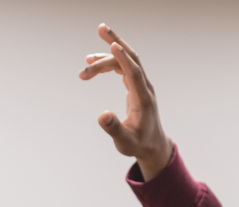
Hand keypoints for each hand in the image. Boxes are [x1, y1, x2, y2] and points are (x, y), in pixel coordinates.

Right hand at [78, 23, 171, 180]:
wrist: (153, 145)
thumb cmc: (139, 145)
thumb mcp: (125, 143)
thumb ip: (114, 129)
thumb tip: (101, 116)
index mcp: (143, 99)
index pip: (134, 73)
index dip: (123, 59)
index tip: (112, 45)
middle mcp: (144, 88)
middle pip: (131, 58)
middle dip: (116, 42)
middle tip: (101, 28)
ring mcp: (141, 85)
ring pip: (125, 61)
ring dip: (106, 56)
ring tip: (86, 60)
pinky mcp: (136, 86)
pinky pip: (123, 67)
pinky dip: (109, 62)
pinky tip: (94, 63)